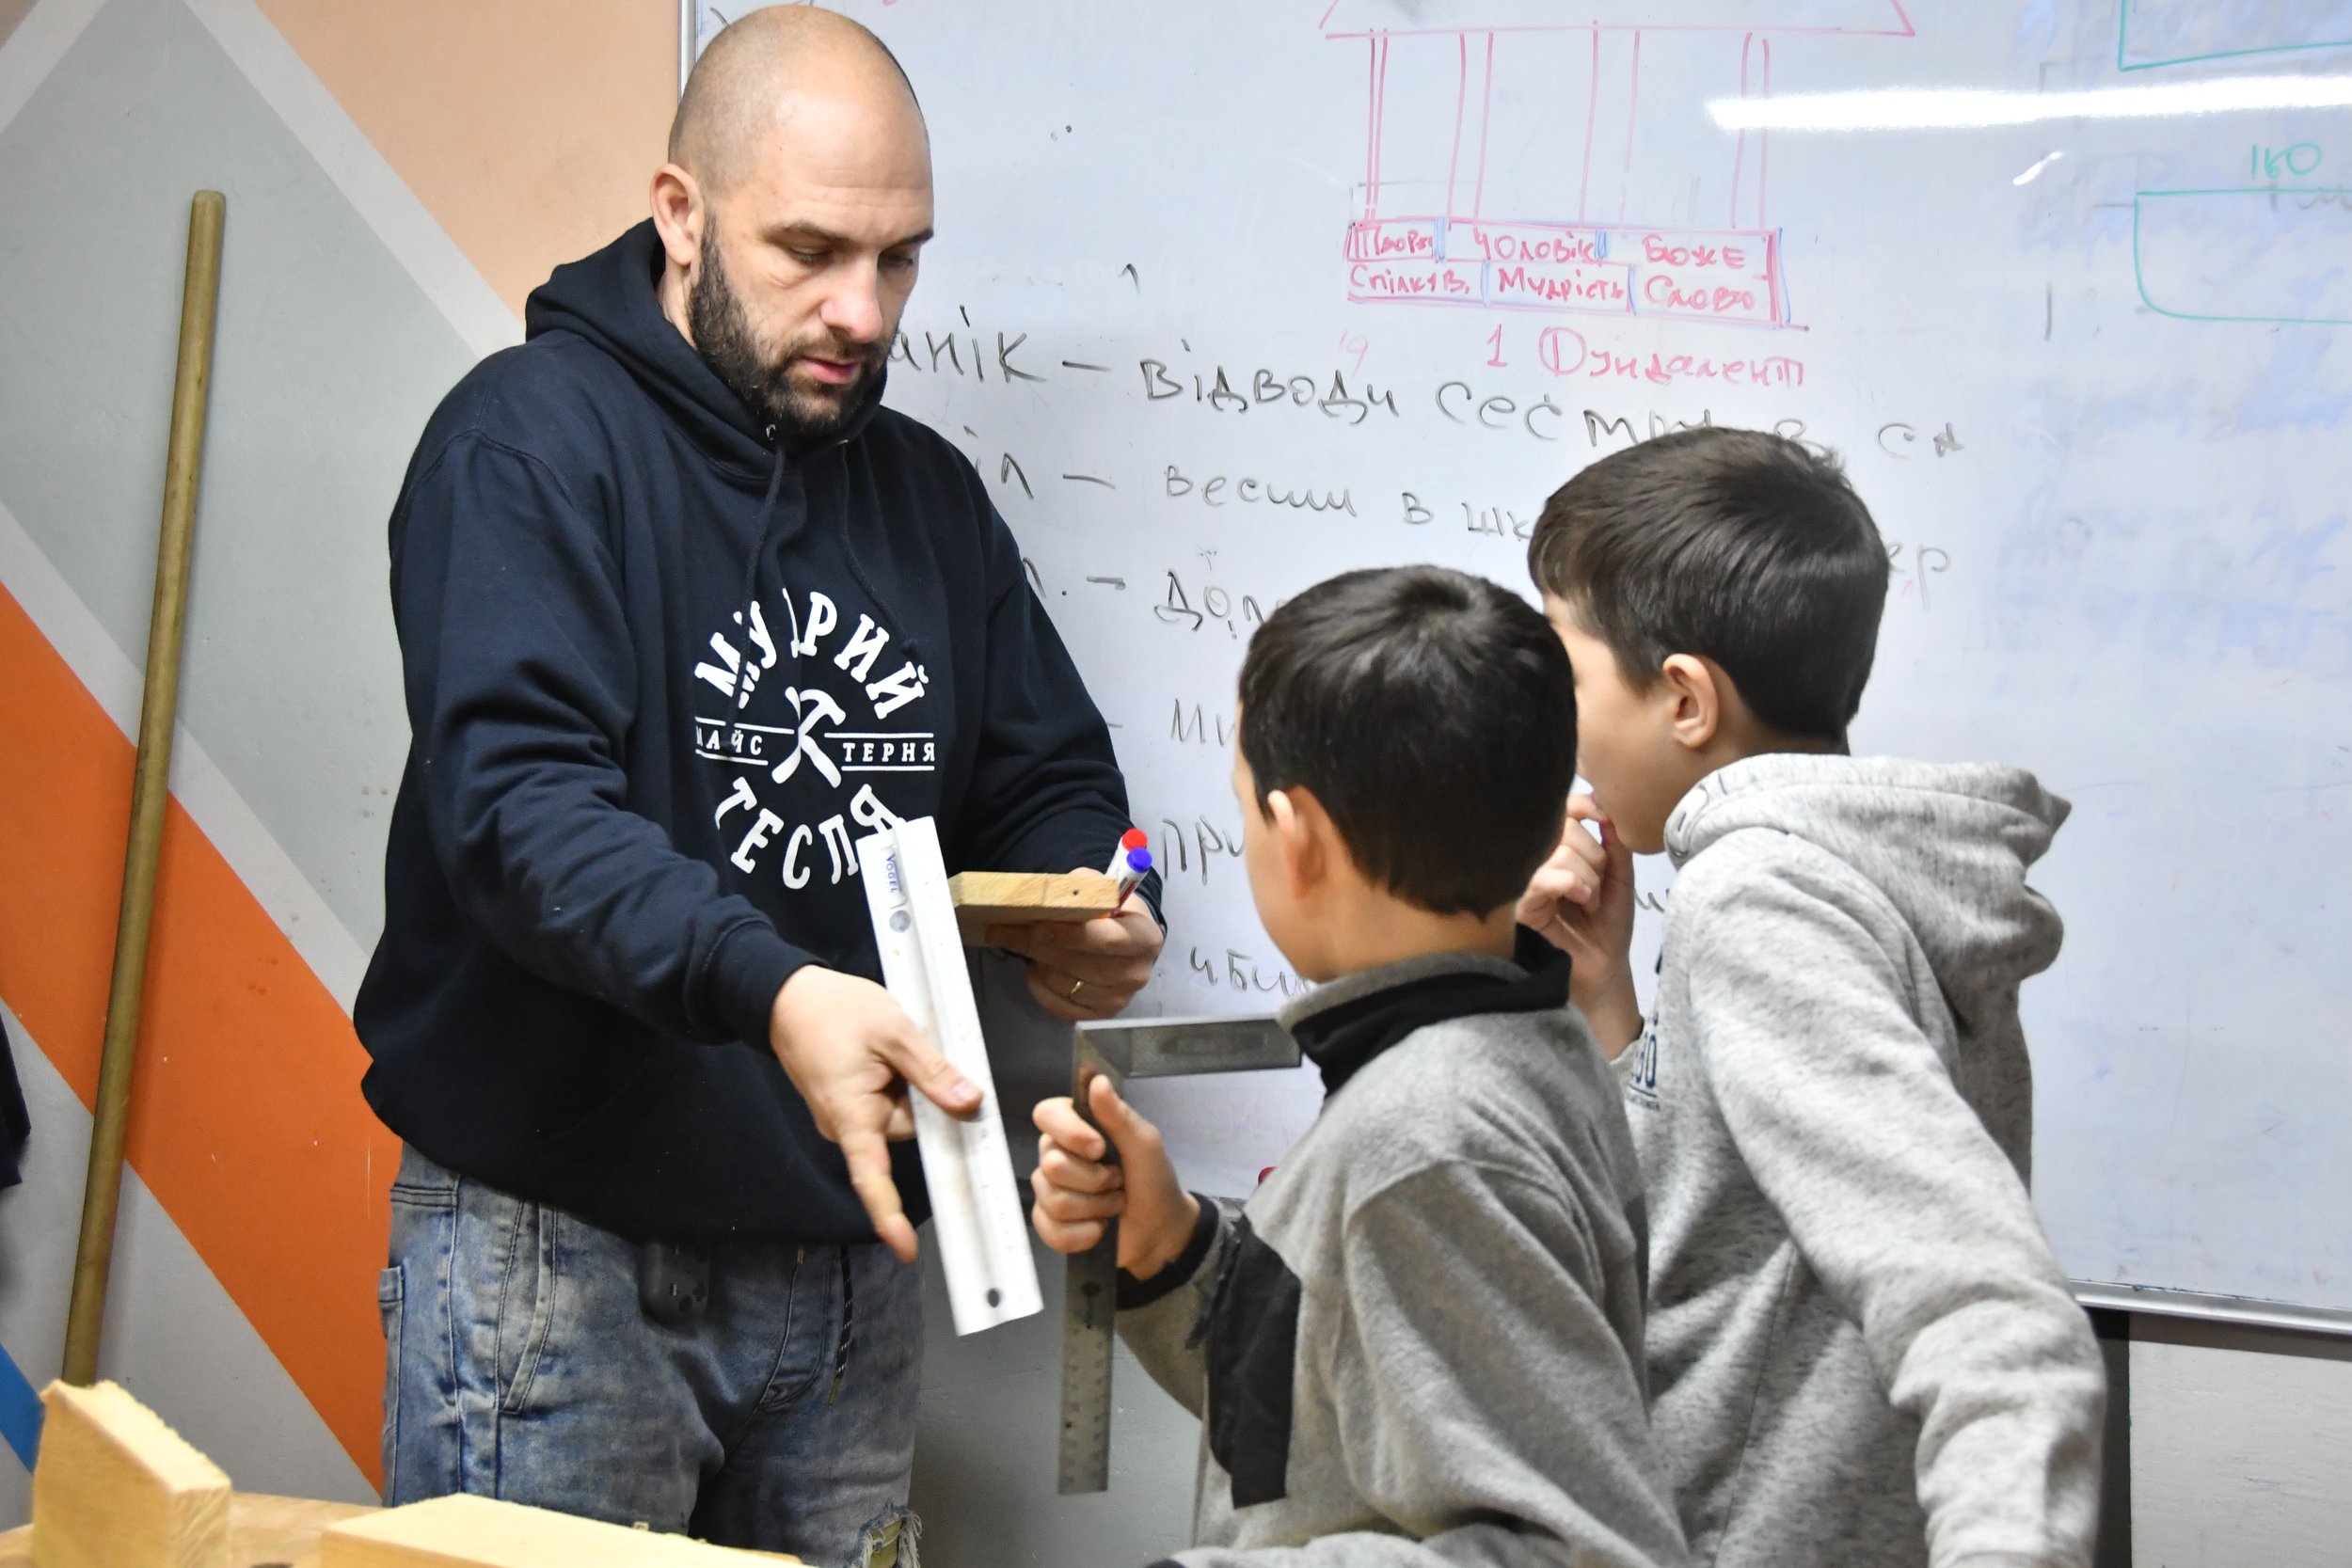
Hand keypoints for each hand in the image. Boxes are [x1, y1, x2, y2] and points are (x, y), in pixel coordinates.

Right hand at [769, 966, 981, 1262]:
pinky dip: (898, 1081)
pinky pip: (887, 1103)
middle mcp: (846, 1125)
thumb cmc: (833, 1010)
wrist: (785, 995)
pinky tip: (888, 1052)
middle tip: (919, 1055)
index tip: (906, 1249)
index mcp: (852, 1116)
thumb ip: (932, 1070)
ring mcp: (846, 1115)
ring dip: (911, 1085)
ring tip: (895, 1044)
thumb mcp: (892, 1032)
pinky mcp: (848, 1103)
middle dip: (926, 1100)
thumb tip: (970, 1103)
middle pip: (910, 1131)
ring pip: (902, 1113)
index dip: (889, 1216)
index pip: (873, 1177)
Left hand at [985, 870, 1164, 1020]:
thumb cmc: (1110, 910)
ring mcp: (1120, 999)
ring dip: (1040, 963)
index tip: (1036, 927)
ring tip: (1036, 946)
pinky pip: (1058, 1006)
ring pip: (1063, 984)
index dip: (1068, 934)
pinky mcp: (1100, 1016)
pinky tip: (1038, 969)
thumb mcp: (1102, 888)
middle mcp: (1137, 973)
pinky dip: (1040, 986)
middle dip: (1039, 946)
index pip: (1105, 939)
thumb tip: (1049, 895)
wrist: (1125, 939)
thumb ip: (1081, 888)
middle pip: (1079, 964)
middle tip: (1005, 932)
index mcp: (1145, 937)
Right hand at [1030, 1075, 1198, 1277]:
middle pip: (1051, 1165)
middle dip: (1094, 1180)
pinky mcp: (1050, 1225)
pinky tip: (1099, 1229)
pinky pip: (1052, 1230)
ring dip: (1095, 1208)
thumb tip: (1096, 1079)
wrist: (1161, 1230)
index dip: (1068, 1132)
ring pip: (1054, 1200)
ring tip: (1114, 1205)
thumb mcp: (1144, 1144)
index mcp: (1075, 1126)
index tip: (1099, 1148)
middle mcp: (1055, 1154)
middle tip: (1118, 1182)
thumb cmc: (1153, 1179)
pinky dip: (1083, 1234)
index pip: (1046, 1114)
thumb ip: (1118, 1115)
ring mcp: (1049, 1191)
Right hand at [1516, 795, 1643, 1052]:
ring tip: (1589, 901)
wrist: (1605, 965)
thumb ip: (1613, 840)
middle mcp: (1535, 860)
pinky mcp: (1520, 903)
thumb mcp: (1619, 874)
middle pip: (1563, 829)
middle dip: (1593, 857)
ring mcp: (1524, 880)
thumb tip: (1605, 804)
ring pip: (1557, 853)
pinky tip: (1581, 901)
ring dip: (1587, 877)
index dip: (1582, 804)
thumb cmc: (1608, 923)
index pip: (1560, 810)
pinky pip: (1544, 877)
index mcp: (1556, 849)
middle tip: (1597, 888)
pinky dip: (1572, 884)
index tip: (1603, 817)